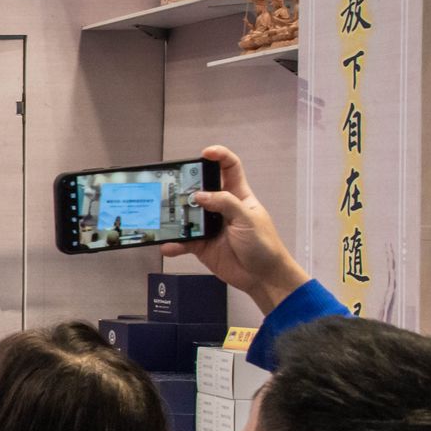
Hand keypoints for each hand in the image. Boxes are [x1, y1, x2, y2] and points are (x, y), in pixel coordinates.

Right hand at [161, 145, 309, 315]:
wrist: (263, 277)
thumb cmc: (264, 245)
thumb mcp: (247, 219)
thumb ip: (225, 204)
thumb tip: (199, 196)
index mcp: (238, 196)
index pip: (230, 168)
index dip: (218, 157)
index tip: (205, 153)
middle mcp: (222, 208)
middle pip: (201, 189)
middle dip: (187, 185)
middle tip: (175, 186)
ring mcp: (210, 226)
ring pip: (188, 215)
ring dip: (176, 216)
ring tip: (165, 216)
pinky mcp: (202, 245)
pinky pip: (183, 242)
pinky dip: (173, 244)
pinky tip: (168, 245)